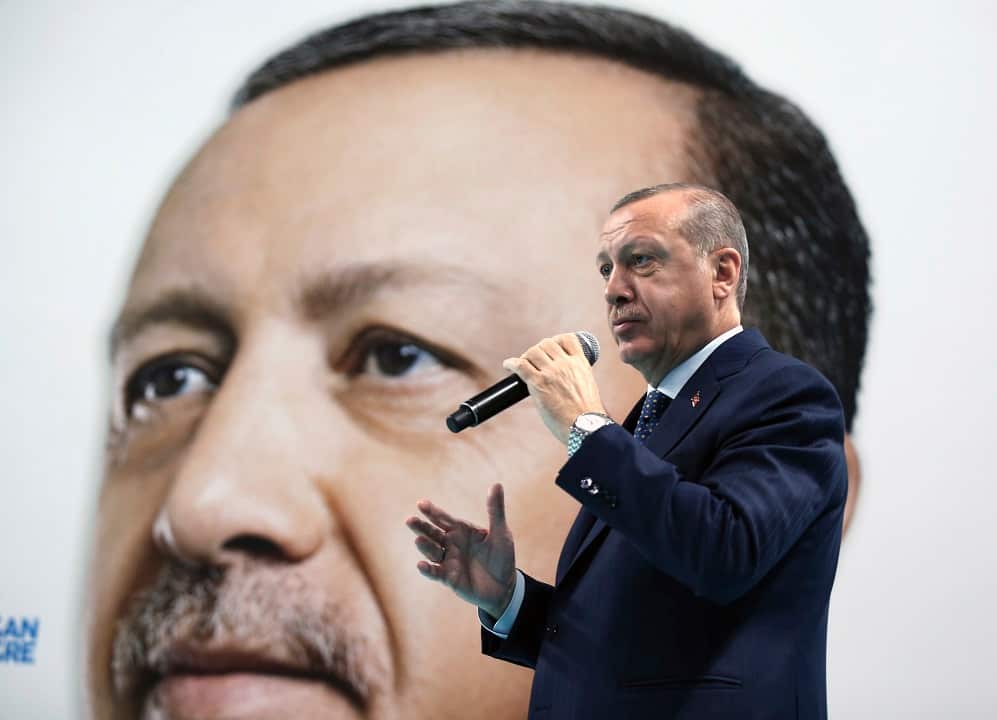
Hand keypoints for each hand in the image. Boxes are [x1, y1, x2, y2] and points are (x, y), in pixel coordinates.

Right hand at [406, 483, 516, 619]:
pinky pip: (436, 573)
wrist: (505, 586)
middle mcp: (452, 544)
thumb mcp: (501, 533)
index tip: (421, 504)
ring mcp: (449, 561)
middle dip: (421, 527)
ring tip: (418, 539)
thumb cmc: (502, 557)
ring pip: (432, 551)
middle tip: (410, 520)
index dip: (432, 512)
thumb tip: (497, 484)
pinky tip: (421, 564)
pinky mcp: (449, 578)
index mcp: (462, 530)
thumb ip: (495, 510)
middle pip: (433, 533)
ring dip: (424, 546)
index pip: (444, 519)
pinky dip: (428, 570)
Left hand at [502, 332, 605, 444]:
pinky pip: (521, 365)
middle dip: (539, 349)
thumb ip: (576, 376)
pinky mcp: (538, 383)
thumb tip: (564, 380)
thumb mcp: (587, 385)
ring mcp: (551, 373)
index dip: (556, 340)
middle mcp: (566, 364)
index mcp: (580, 363)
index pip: (568, 339)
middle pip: (547, 344)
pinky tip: (508, 365)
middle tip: (534, 360)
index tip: (551, 347)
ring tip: (523, 364)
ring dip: (526, 356)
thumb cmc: (586, 414)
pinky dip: (512, 363)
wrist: (585, 427)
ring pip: (533, 352)